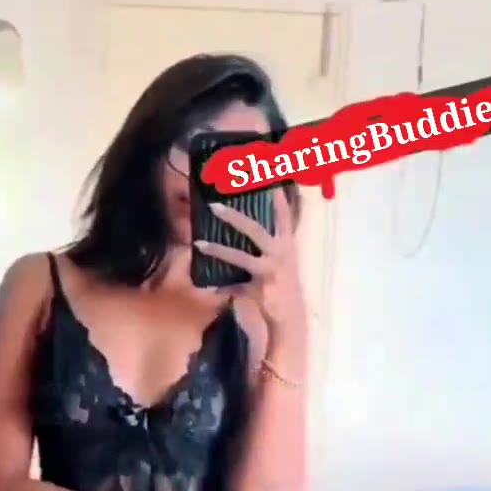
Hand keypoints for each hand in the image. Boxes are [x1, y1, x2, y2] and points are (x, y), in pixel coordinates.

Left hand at [194, 188, 305, 333]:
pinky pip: (235, 287)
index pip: (284, 215)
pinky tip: (207, 288)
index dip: (277, 196)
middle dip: (234, 217)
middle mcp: (280, 254)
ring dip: (218, 250)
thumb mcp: (282, 259)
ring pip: (240, 258)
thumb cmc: (284, 283)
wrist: (292, 315)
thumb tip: (261, 212)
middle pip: (255, 230)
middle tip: (213, 205)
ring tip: (198, 243)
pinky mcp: (260, 289)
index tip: (268, 175)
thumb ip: (269, 242)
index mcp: (287, 244)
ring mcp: (270, 272)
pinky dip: (221, 288)